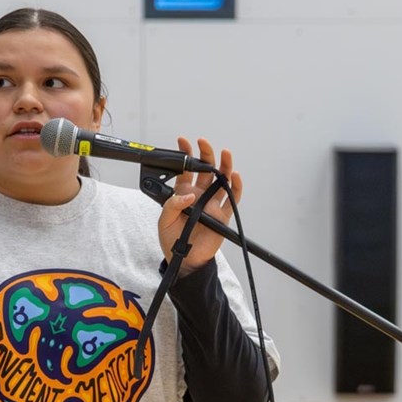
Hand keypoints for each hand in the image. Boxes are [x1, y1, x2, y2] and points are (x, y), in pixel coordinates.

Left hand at [157, 137, 241, 272]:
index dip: (185, 154)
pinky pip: (233, 199)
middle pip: (206, 169)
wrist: (185, 259)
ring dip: (224, 166)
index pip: (185, 169)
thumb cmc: (172, 240)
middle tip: (203, 142)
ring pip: (222, 180)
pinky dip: (236, 187)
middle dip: (206, 154)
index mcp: (183, 193)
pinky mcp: (223, 215)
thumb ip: (173, 205)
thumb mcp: (164, 220)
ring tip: (225, 153)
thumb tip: (189, 195)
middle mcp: (200, 195)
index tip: (183, 141)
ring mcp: (212, 204)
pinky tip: (235, 176)